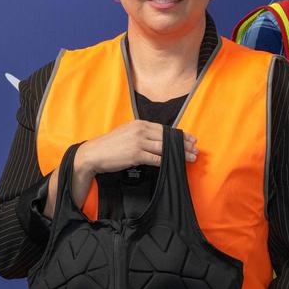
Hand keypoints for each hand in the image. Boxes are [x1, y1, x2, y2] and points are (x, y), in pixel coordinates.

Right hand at [44, 121, 196, 216]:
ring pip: (165, 148)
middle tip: (196, 149)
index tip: (191, 139)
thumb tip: (158, 142)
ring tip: (190, 158)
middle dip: (183, 144)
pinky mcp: (135, 154)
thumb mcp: (127, 134)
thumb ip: (142, 135)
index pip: (164, 129)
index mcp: (139, 123)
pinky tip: (175, 165)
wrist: (93, 154)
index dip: (179, 135)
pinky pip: (156, 158)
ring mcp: (138, 141)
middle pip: (167, 137)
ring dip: (180, 154)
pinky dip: (167, 162)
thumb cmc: (110, 147)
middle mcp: (140, 130)